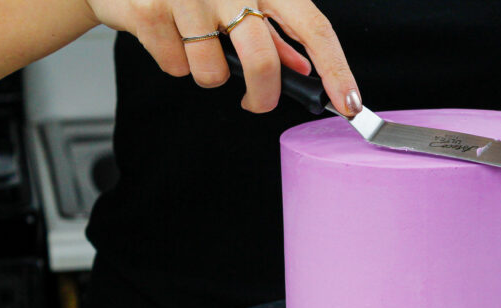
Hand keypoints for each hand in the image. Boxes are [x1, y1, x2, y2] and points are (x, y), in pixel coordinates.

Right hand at [84, 0, 360, 113]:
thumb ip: (274, 32)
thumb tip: (303, 68)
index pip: (313, 28)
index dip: (336, 70)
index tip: (350, 104)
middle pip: (262, 62)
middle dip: (262, 96)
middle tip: (256, 103)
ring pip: (212, 73)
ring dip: (205, 72)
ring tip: (191, 42)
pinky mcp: (150, 8)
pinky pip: (174, 66)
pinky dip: (170, 60)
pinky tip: (165, 33)